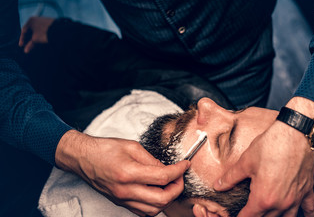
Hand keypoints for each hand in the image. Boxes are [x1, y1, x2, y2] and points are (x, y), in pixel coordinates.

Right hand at [19, 16, 54, 52]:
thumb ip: (30, 44)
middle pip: (30, 30)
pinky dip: (40, 35)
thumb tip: (26, 50)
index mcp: (31, 20)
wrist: (59, 30)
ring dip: (35, 37)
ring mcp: (43, 21)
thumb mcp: (36, 39)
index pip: (24, 30)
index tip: (21, 45)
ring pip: (36, 30)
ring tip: (34, 43)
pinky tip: (41, 39)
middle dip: (29, 38)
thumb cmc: (45, 33)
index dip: (22, 39)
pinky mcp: (49, 23)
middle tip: (27, 45)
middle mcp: (36, 19)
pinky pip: (42, 30)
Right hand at [56, 130, 189, 216]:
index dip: (178, 171)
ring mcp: (123, 199)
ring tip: (170, 184)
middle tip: (179, 176)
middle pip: (161, 199)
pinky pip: (143, 211)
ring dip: (167, 199)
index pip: (162, 177)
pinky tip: (158, 192)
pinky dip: (155, 205)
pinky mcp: (121, 202)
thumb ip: (152, 160)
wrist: (83, 158)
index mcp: (129, 173)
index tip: (185, 165)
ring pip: (154, 210)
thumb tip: (167, 169)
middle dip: (177, 188)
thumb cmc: (104, 149)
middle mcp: (126, 190)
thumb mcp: (132, 147)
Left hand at [214, 97, 313, 216]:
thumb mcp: (245, 162)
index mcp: (263, 198)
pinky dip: (307, 214)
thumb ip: (231, 177)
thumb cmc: (271, 145)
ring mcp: (296, 197)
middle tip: (250, 213)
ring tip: (270, 215)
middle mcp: (282, 203)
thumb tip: (218, 186)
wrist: (296, 133)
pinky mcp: (307, 189)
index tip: (236, 216)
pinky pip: (309, 208)